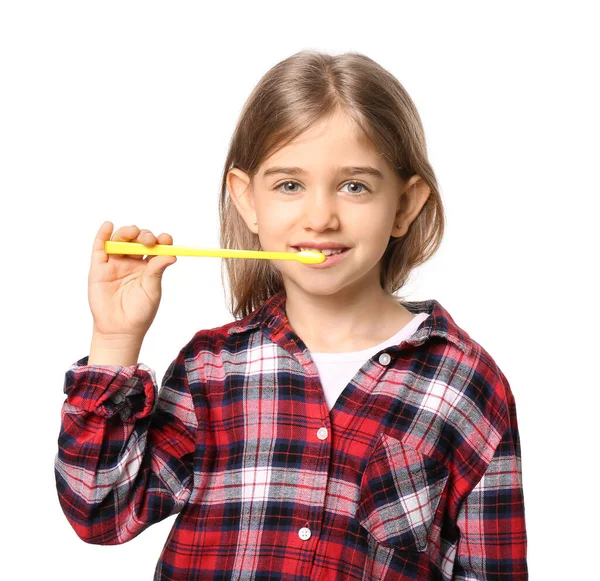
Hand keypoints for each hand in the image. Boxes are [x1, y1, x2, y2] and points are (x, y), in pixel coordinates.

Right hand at [88, 221, 176, 339]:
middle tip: (149, 240)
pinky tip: (108, 226)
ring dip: (127, 232)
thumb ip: (157, 271)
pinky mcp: (99, 268)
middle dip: (144, 235)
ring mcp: (115, 264)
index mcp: (148, 267)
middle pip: (138, 240)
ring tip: (133, 232)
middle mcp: (132, 262)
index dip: (161, 240)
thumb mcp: (152, 290)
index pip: (156, 248)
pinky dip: (103, 235)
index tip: (166, 239)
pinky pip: (100, 248)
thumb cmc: (139, 313)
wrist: (120, 330)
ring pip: (120, 241)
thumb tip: (171, 255)